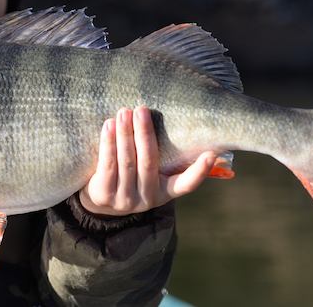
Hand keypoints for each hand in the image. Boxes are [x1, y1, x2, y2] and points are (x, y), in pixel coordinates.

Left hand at [80, 106, 215, 217]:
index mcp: (165, 191)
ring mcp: (125, 198)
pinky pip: (108, 165)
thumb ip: (161, 157)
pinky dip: (108, 143)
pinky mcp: (104, 194)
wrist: (101, 202)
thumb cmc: (131, 177)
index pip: (185, 185)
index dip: (200, 172)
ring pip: (127, 161)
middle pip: (148, 162)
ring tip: (124, 112)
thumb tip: (176, 120)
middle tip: (142, 109)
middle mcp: (147, 197)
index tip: (211, 154)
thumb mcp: (149, 175)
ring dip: (125, 133)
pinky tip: (109, 125)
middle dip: (145, 133)